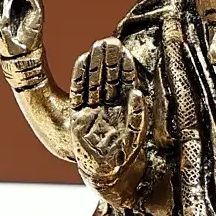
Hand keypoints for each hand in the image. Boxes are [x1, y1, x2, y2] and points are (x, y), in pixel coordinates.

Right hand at [69, 38, 147, 185]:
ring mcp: (93, 109)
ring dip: (95, 64)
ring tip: (96, 45)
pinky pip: (79, 92)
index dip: (125, 66)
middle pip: (109, 78)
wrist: (102, 175)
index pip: (125, 83)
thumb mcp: (135, 138)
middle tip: (109, 40)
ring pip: (94, 81)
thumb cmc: (121, 159)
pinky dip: (80, 76)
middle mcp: (109, 106)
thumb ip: (137, 116)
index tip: (124, 49)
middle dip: (109, 60)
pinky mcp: (77, 115)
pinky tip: (82, 60)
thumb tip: (137, 92)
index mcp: (124, 109)